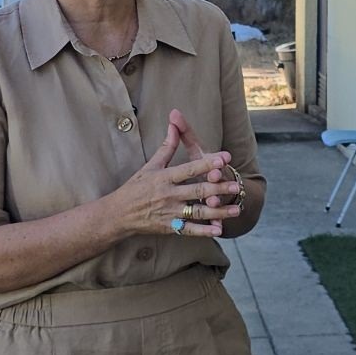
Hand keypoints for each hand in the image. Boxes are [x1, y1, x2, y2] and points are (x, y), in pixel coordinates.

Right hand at [109, 110, 238, 237]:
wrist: (119, 214)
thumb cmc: (136, 187)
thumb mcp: (150, 165)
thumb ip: (167, 146)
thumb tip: (174, 123)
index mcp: (164, 177)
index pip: (189, 169)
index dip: (207, 164)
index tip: (223, 159)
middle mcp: (168, 195)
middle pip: (197, 191)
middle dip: (218, 188)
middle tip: (235, 186)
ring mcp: (170, 212)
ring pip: (197, 212)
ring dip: (218, 212)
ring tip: (236, 210)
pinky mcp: (169, 227)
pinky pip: (189, 230)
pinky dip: (204, 231)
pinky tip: (219, 230)